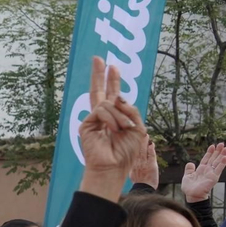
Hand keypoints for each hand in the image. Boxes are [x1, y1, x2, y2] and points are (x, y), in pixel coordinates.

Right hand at [77, 56, 148, 194]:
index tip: (112, 66)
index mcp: (116, 116)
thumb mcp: (138, 128)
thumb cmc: (126, 152)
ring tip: (123, 129)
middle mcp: (103, 116)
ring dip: (120, 116)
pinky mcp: (87, 124)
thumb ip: (130, 110)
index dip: (113, 80)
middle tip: (99, 59)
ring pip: (108, 103)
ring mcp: (93, 119)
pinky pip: (102, 111)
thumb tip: (116, 97)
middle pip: (99, 90)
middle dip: (100, 74)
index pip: (114, 94)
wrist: (113, 167)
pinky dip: (112, 119)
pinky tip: (114, 130)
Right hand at [130, 133, 159, 187]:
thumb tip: (133, 158)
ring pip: (143, 151)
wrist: (143, 188)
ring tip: (145, 135)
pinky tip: (151, 144)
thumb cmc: (139, 182)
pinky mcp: (151, 165)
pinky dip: (151, 150)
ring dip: (145, 142)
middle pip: (137, 149)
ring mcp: (144, 163)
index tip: (132, 137)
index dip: (133, 144)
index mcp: (132, 163)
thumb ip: (133, 164)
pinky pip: (151, 156)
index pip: (132, 151)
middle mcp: (137, 162)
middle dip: (138, 140)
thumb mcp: (132, 173)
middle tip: (139, 131)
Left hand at [182, 142, 225, 202]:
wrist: (192, 195)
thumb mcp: (187, 176)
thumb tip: (190, 163)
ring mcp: (211, 173)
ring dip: (222, 155)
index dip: (209, 152)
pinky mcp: (214, 177)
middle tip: (222, 143)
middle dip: (218, 151)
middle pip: (214, 158)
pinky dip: (222, 163)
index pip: (206, 158)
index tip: (212, 145)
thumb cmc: (189, 187)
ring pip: (218, 162)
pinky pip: (219, 169)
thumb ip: (189, 169)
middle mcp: (207, 170)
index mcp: (201, 169)